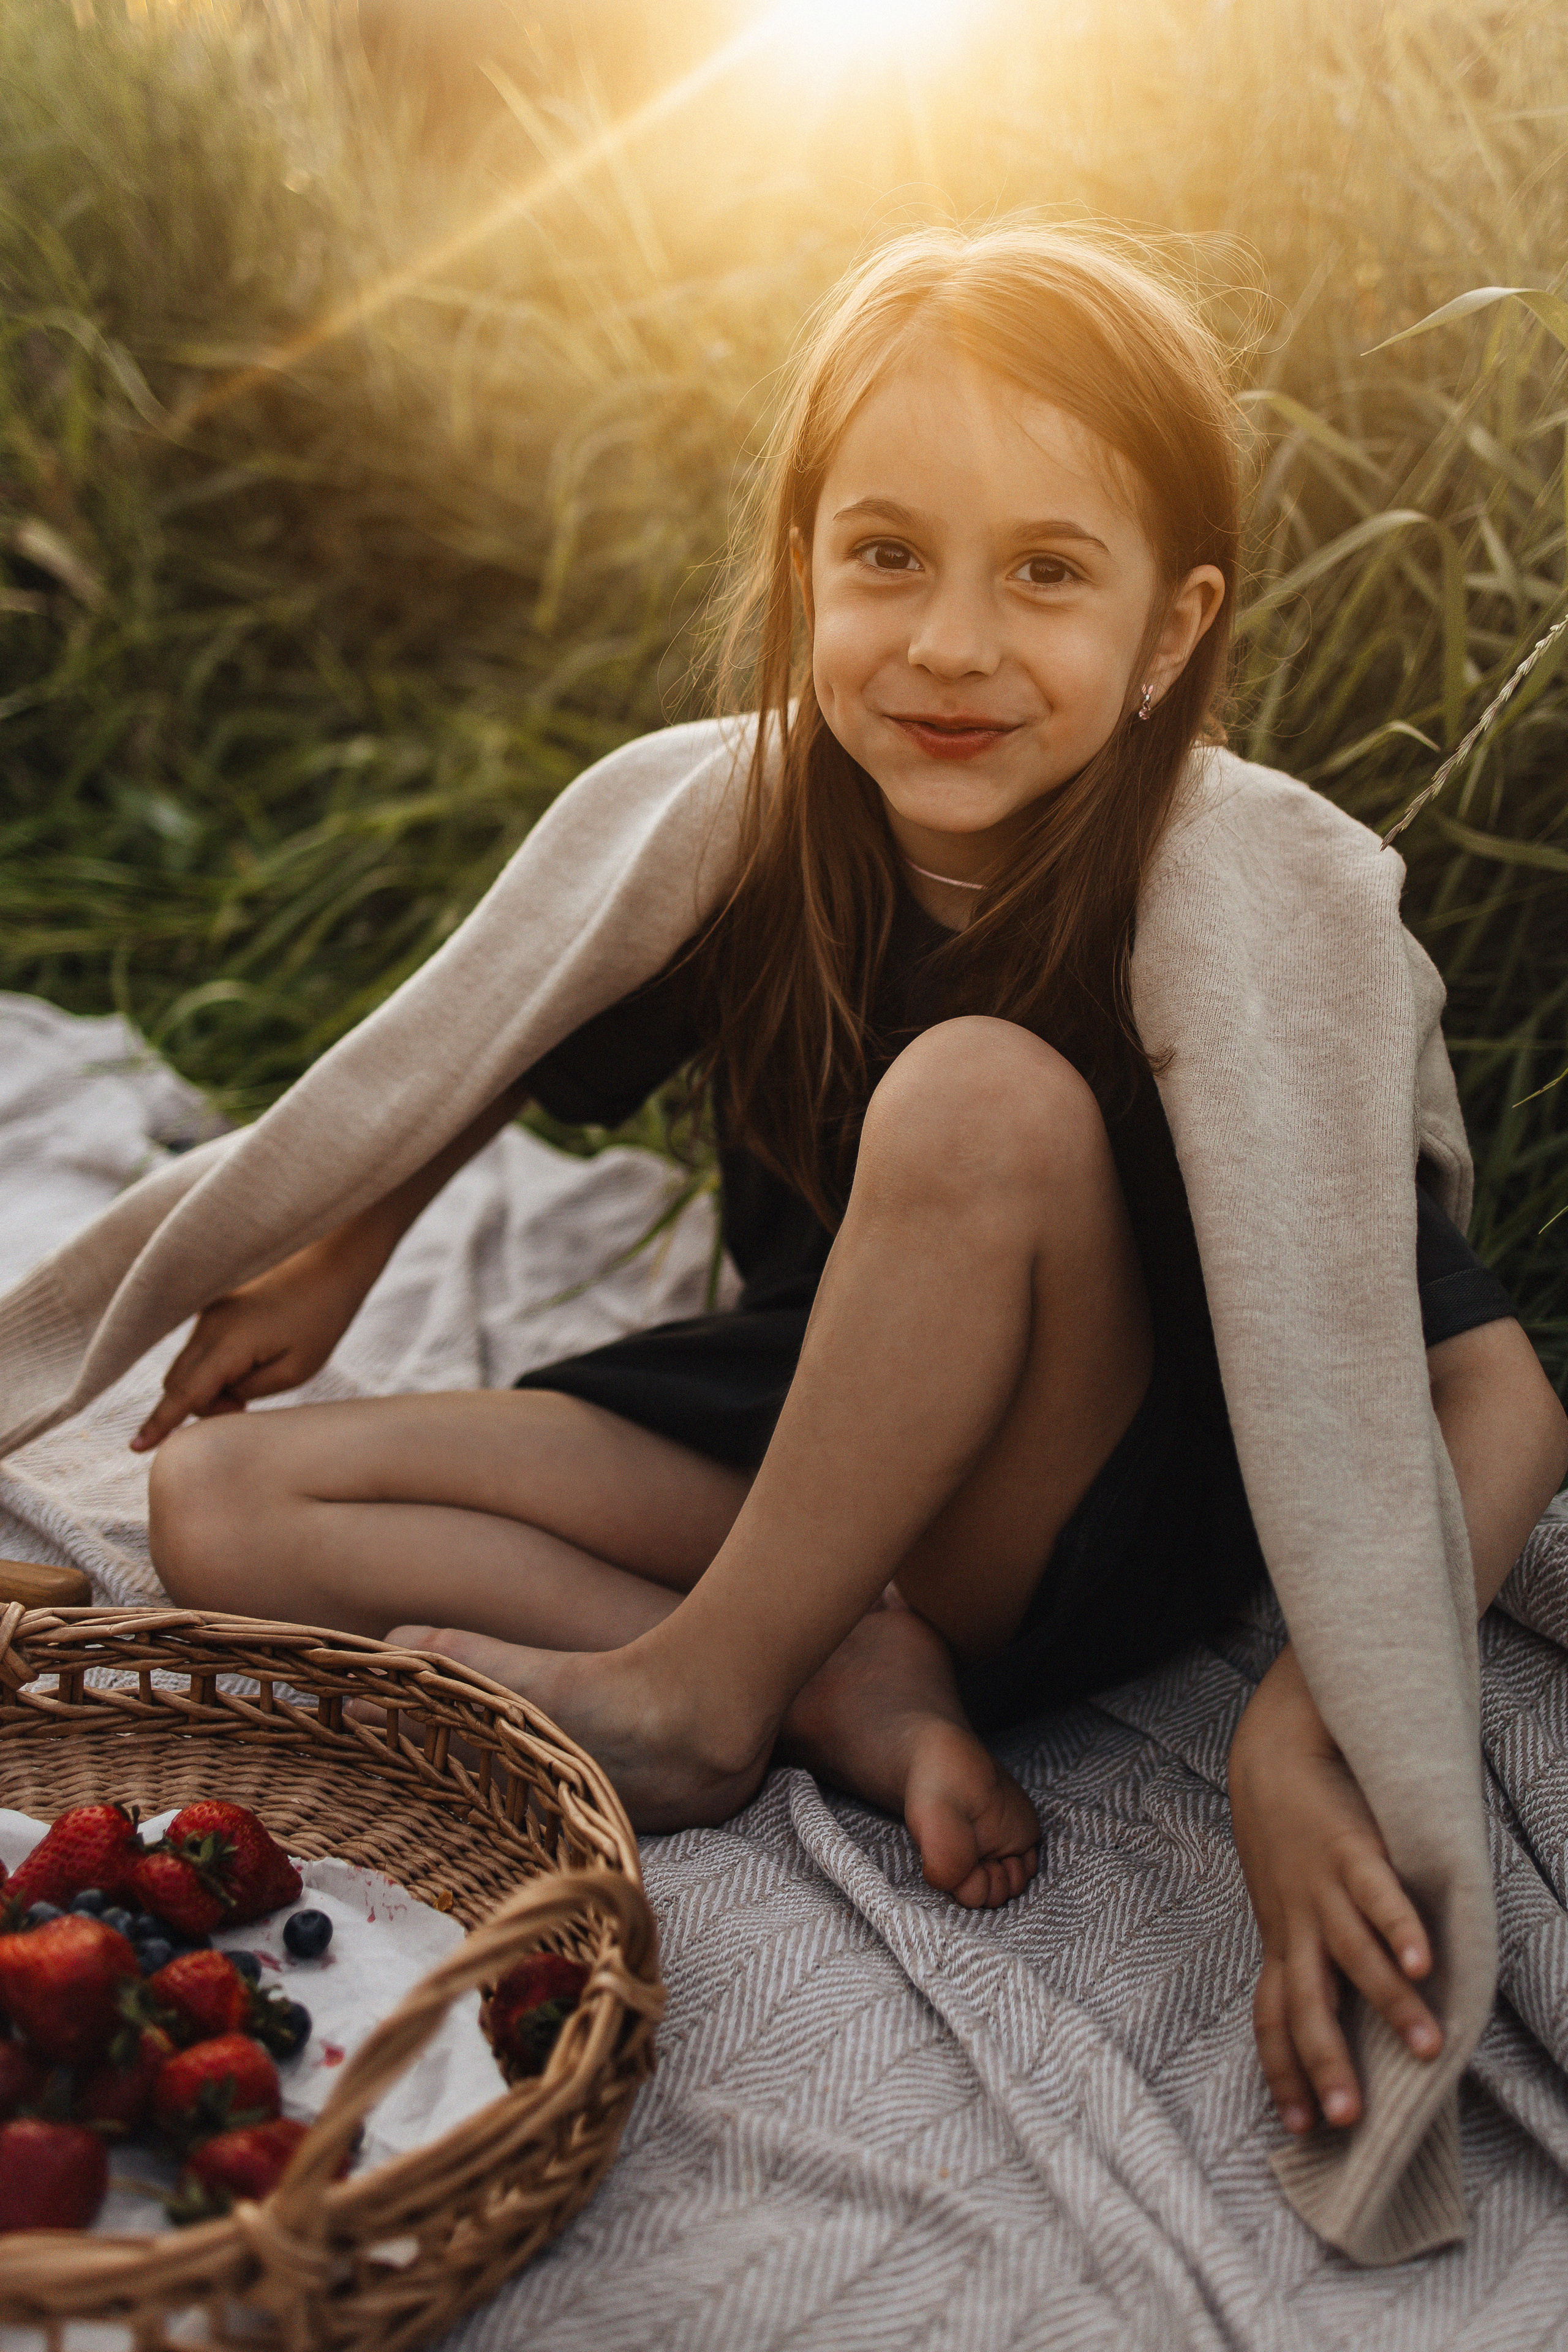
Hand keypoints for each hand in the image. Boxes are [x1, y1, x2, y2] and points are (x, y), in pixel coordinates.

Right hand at [130, 1231, 381, 1450]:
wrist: (331, 1263)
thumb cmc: (322, 1319)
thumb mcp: (297, 1370)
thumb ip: (249, 1390)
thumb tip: (218, 1396)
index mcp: (229, 1342)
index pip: (184, 1393)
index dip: (160, 1423)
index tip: (136, 1447)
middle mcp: (209, 1324)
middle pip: (178, 1383)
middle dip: (203, 1405)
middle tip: (246, 1405)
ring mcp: (209, 1312)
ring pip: (189, 1365)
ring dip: (211, 1383)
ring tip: (259, 1373)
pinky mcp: (216, 1306)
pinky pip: (200, 1346)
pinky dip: (214, 1363)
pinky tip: (253, 1356)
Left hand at [1228, 1645, 1442, 2134]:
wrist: (1272, 1754)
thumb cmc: (1287, 1836)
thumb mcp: (1285, 1901)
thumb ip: (1307, 1949)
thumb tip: (1342, 2009)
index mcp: (1281, 1940)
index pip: (1271, 2019)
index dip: (1281, 2072)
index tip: (1296, 2129)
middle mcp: (1297, 1923)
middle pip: (1305, 2005)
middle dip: (1327, 2064)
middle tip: (1349, 2119)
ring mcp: (1322, 1888)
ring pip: (1352, 1956)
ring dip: (1390, 2005)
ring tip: (1427, 2049)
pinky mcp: (1350, 1849)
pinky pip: (1376, 1895)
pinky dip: (1399, 1930)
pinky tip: (1424, 1965)